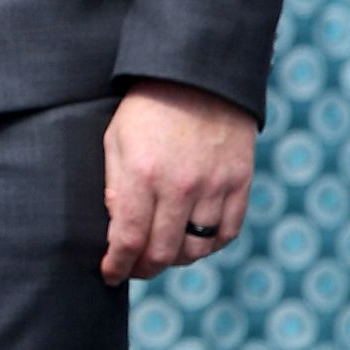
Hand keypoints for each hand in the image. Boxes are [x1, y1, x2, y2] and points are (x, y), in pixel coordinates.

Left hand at [102, 80, 258, 284]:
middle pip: (162, 252)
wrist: (199, 76)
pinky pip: (227, 232)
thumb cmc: (147, 109)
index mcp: (142, 175)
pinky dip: (209, 245)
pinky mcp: (239, 182)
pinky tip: (194, 240)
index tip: (110, 273)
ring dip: (176, 258)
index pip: (128, 240)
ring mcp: (214, 186)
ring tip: (163, 252)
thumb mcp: (115, 141)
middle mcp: (180, 186)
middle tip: (134, 267)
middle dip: (143, 268)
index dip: (117, 265)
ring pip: (196, 248)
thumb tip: (117, 230)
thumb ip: (113, 187)